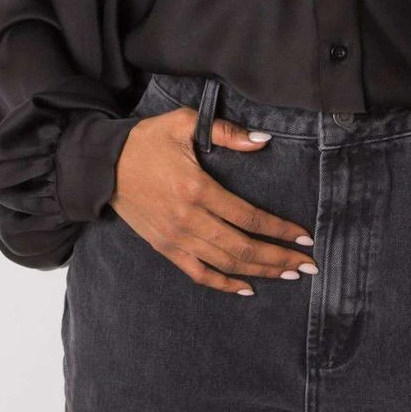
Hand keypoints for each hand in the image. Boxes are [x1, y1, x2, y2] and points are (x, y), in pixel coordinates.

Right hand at [109, 104, 317, 292]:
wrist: (103, 165)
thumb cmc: (147, 140)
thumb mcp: (184, 124)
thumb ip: (226, 133)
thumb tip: (262, 141)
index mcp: (198, 189)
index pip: (249, 217)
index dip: (280, 229)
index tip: (305, 236)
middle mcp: (189, 219)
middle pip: (243, 247)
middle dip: (279, 258)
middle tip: (307, 265)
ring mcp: (176, 238)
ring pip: (225, 263)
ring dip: (260, 272)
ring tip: (288, 275)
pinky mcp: (164, 247)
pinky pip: (197, 273)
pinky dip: (223, 283)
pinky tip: (245, 288)